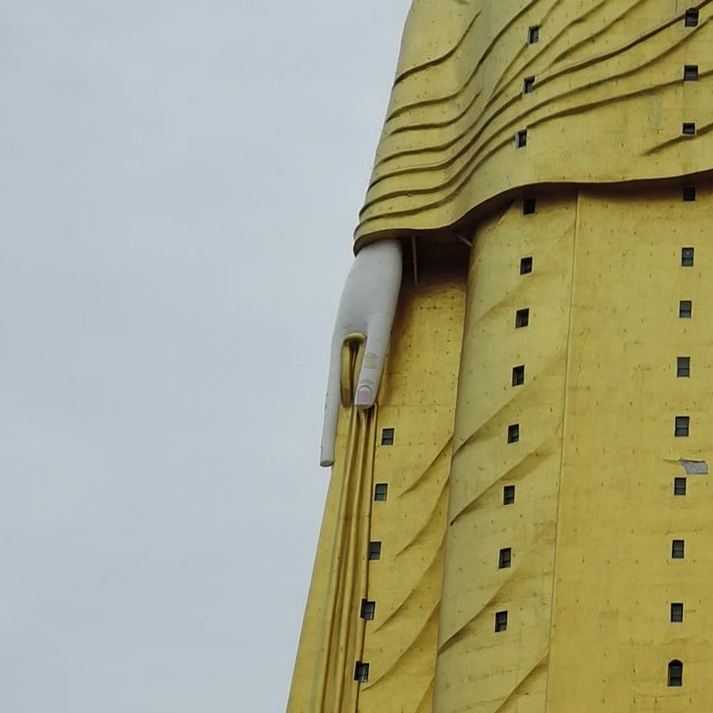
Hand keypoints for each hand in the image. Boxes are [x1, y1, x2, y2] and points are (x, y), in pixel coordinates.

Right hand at [320, 240, 402, 466]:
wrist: (385, 247)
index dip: (330, 434)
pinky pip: (363, 369)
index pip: (333, 403)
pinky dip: (363, 389)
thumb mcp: (382, 322)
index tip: (326, 464)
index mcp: (339, 348)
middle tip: (331, 466)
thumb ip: (375, 361)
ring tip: (350, 442)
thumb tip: (364, 405)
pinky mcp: (367, 332)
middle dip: (336, 432)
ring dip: (350, 413)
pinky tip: (367, 402)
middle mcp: (343, 349)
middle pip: (338, 399)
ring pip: (350, 385)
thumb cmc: (383, 282)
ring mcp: (353, 341)